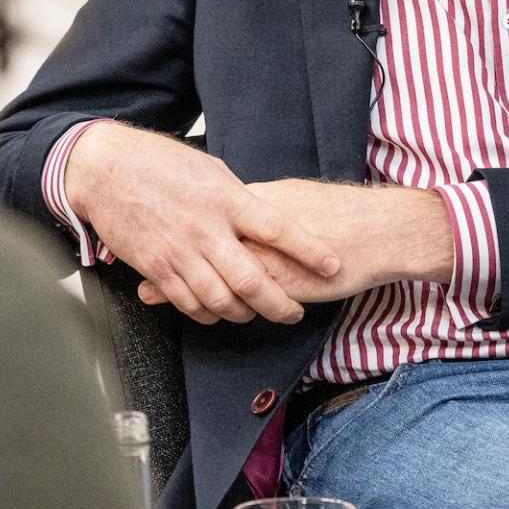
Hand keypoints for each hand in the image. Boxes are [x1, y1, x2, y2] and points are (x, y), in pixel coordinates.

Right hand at [66, 125, 340, 325]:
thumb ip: (239, 200)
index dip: (309, 251)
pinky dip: (208, 314)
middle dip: (279, 304)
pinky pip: (188, 304)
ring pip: (221, 300)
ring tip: (256, 313)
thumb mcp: (212, 170)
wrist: (107, 169)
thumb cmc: (161, 164)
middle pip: (252, 279)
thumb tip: (265, 218)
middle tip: (294, 313)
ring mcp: (179, 252)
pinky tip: (218, 312)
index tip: (332, 265)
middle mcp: (206, 229)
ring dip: (243, 313)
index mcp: (226, 199)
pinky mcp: (155, 269)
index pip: (278, 230)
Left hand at [134, 179, 453, 308]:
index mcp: (255, 199)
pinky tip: (187, 309)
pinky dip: (206, 301)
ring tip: (147, 288)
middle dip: (159, 249)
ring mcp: (260, 251)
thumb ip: (265, 206)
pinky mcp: (275, 278)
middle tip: (130, 256)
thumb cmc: (341, 217)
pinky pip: (231, 292)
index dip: (174, 217)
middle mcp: (251, 223)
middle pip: (192, 235)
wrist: (377, 231)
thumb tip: (245, 203)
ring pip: (205, 266)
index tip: (147, 219)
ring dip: (173, 280)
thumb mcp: (295, 201)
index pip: (204, 207)